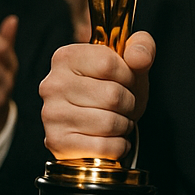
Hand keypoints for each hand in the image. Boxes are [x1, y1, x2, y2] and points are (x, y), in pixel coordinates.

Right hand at [40, 31, 154, 161]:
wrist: (100, 120)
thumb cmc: (114, 87)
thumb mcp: (132, 61)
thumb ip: (141, 47)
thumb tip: (138, 58)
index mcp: (66, 57)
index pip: (108, 64)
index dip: (128, 75)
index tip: (125, 79)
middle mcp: (53, 84)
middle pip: (112, 95)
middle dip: (128, 102)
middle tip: (122, 104)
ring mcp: (52, 115)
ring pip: (109, 123)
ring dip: (123, 124)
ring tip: (116, 118)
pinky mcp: (57, 142)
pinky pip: (103, 147)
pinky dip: (117, 145)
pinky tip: (110, 137)